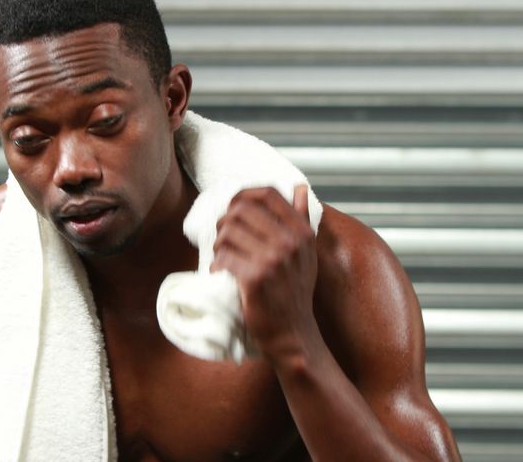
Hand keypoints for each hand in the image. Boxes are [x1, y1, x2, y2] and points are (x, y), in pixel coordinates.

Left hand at [212, 184, 318, 361]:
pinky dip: (216, 265)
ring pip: (227, 232)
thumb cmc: (296, 293)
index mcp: (301, 233)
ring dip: (218, 244)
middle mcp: (290, 243)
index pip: (268, 194)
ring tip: (222, 258)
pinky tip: (220, 274)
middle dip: (224, 222)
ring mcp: (273, 260)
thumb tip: (299, 187)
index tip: (233, 209)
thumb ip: (302, 219)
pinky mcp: (255, 278)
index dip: (243, 195)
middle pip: (241, 210)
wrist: (293, 334)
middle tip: (222, 239)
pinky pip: (223, 258)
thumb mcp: (306, 254)